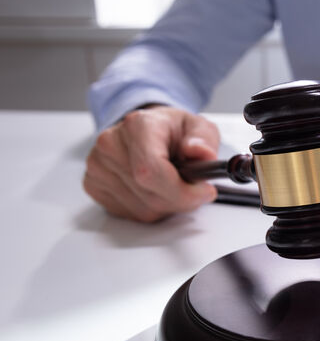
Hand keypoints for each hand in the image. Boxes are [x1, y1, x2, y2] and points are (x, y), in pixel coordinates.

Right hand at [83, 105, 220, 221]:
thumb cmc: (171, 130)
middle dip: (181, 199)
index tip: (204, 191)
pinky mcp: (93, 185)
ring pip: (143, 210)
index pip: (151, 171)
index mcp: (137, 125)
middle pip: (150, 195)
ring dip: (168, 206)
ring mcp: (98, 166)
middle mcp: (110, 144)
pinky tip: (154, 190)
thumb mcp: (199, 127)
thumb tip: (201, 153)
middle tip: (195, 188)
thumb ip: (204, 139)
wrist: (147, 130)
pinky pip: (131, 214)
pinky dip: (151, 209)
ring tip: (172, 184)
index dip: (181, 190)